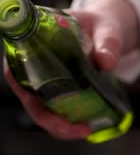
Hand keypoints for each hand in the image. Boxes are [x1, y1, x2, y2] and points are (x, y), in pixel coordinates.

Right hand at [4, 0, 139, 139]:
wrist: (108, 34)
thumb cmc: (99, 26)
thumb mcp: (106, 30)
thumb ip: (108, 44)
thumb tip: (107, 62)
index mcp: (34, 48)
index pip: (16, 73)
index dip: (25, 92)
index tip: (45, 107)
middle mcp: (36, 71)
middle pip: (31, 102)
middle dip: (50, 121)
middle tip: (76, 127)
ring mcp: (47, 87)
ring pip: (44, 114)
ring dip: (62, 128)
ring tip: (86, 129)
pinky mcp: (61, 99)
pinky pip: (58, 117)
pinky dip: (70, 126)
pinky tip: (86, 127)